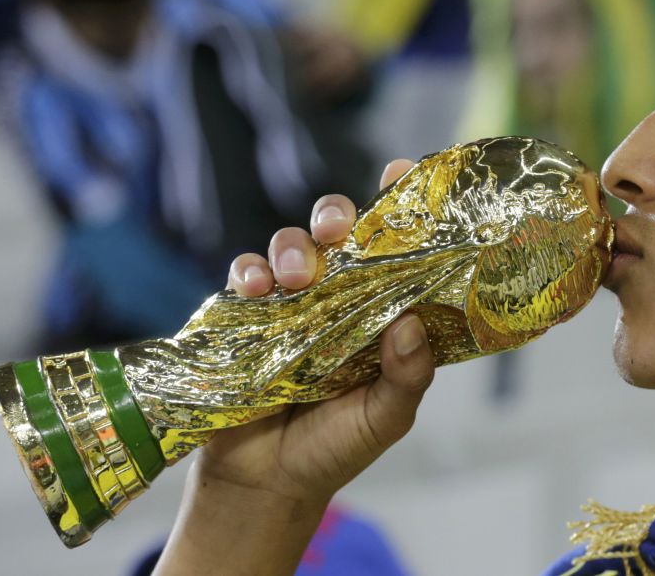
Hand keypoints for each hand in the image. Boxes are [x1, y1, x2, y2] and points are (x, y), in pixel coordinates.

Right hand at [199, 158, 430, 501]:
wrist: (266, 483)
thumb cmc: (334, 448)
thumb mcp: (385, 417)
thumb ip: (407, 375)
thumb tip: (410, 322)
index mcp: (377, 313)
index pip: (392, 250)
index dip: (397, 208)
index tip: (400, 172)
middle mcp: (335, 298)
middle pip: (337, 233)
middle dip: (336, 216)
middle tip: (335, 229)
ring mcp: (288, 304)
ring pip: (290, 245)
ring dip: (293, 248)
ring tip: (296, 277)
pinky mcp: (244, 316)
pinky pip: (244, 275)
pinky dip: (248, 271)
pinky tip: (254, 287)